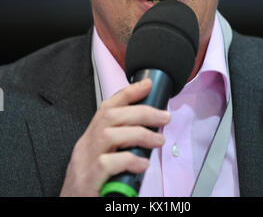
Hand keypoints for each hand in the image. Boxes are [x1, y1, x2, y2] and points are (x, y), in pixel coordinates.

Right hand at [60, 78, 170, 196]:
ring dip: (140, 134)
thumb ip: (120, 147)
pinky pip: (108, 163)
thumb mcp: (102, 161)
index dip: (127, 93)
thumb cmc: (91, 187)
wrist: (71, 210)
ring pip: (110, 135)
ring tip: (158, 140)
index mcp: (90, 139)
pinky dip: (129, 160)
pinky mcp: (88, 182)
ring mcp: (84, 163)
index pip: (106, 108)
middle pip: (111, 117)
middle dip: (142, 112)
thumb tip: (149, 134)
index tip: (147, 85)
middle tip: (164, 116)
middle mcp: (85, 147)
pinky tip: (142, 164)